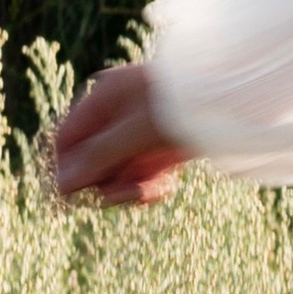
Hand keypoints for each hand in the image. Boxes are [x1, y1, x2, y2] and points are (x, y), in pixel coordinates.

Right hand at [49, 60, 192, 207]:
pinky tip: (165, 187)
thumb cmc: (180, 102)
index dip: (67, 171)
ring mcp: (137, 132)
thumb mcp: (135, 131)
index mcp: (102, 98)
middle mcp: (115, 115)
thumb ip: (97, 157)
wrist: (233, 95)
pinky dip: (149, 186)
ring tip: (153, 191)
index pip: (66, 140)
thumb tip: (60, 186)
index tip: (75, 198)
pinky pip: (140, 175)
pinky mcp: (158, 147)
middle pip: (91, 162)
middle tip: (127, 196)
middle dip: (106, 184)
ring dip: (130, 189)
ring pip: (116, 173)